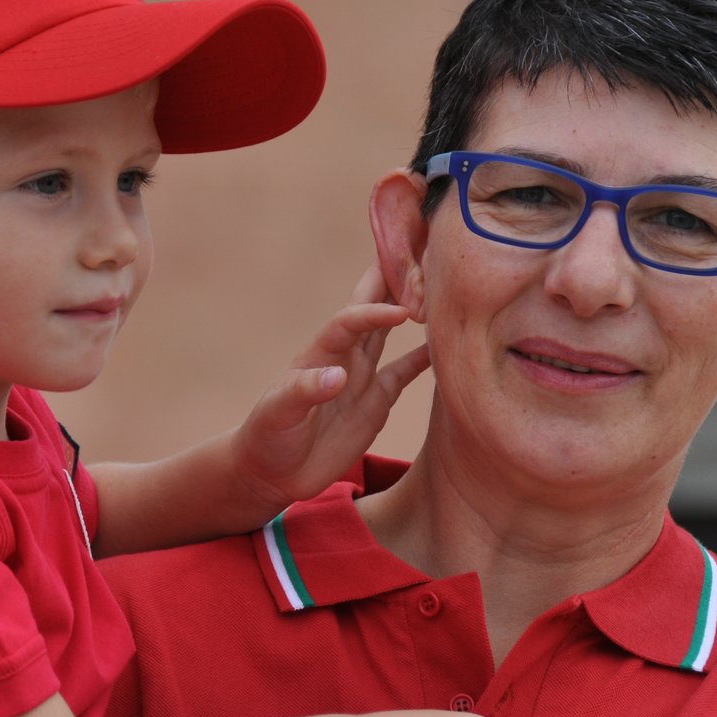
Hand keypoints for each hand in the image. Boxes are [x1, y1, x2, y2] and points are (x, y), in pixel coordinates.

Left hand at [231, 264, 429, 514]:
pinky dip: (426, 357)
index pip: (351, 319)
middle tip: (418, 245)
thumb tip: (337, 376)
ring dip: (411, 307)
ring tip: (440, 282)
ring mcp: (362, 375)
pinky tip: (448, 344)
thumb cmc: (268, 437)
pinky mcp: (376, 400)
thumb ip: (305, 392)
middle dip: (392, 277)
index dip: (374, 310)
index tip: (401, 310)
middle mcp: (345, 356)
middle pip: (372, 306)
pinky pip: (405, 371)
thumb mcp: (279, 414)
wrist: (274, 470)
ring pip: (390, 331)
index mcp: (321, 353)